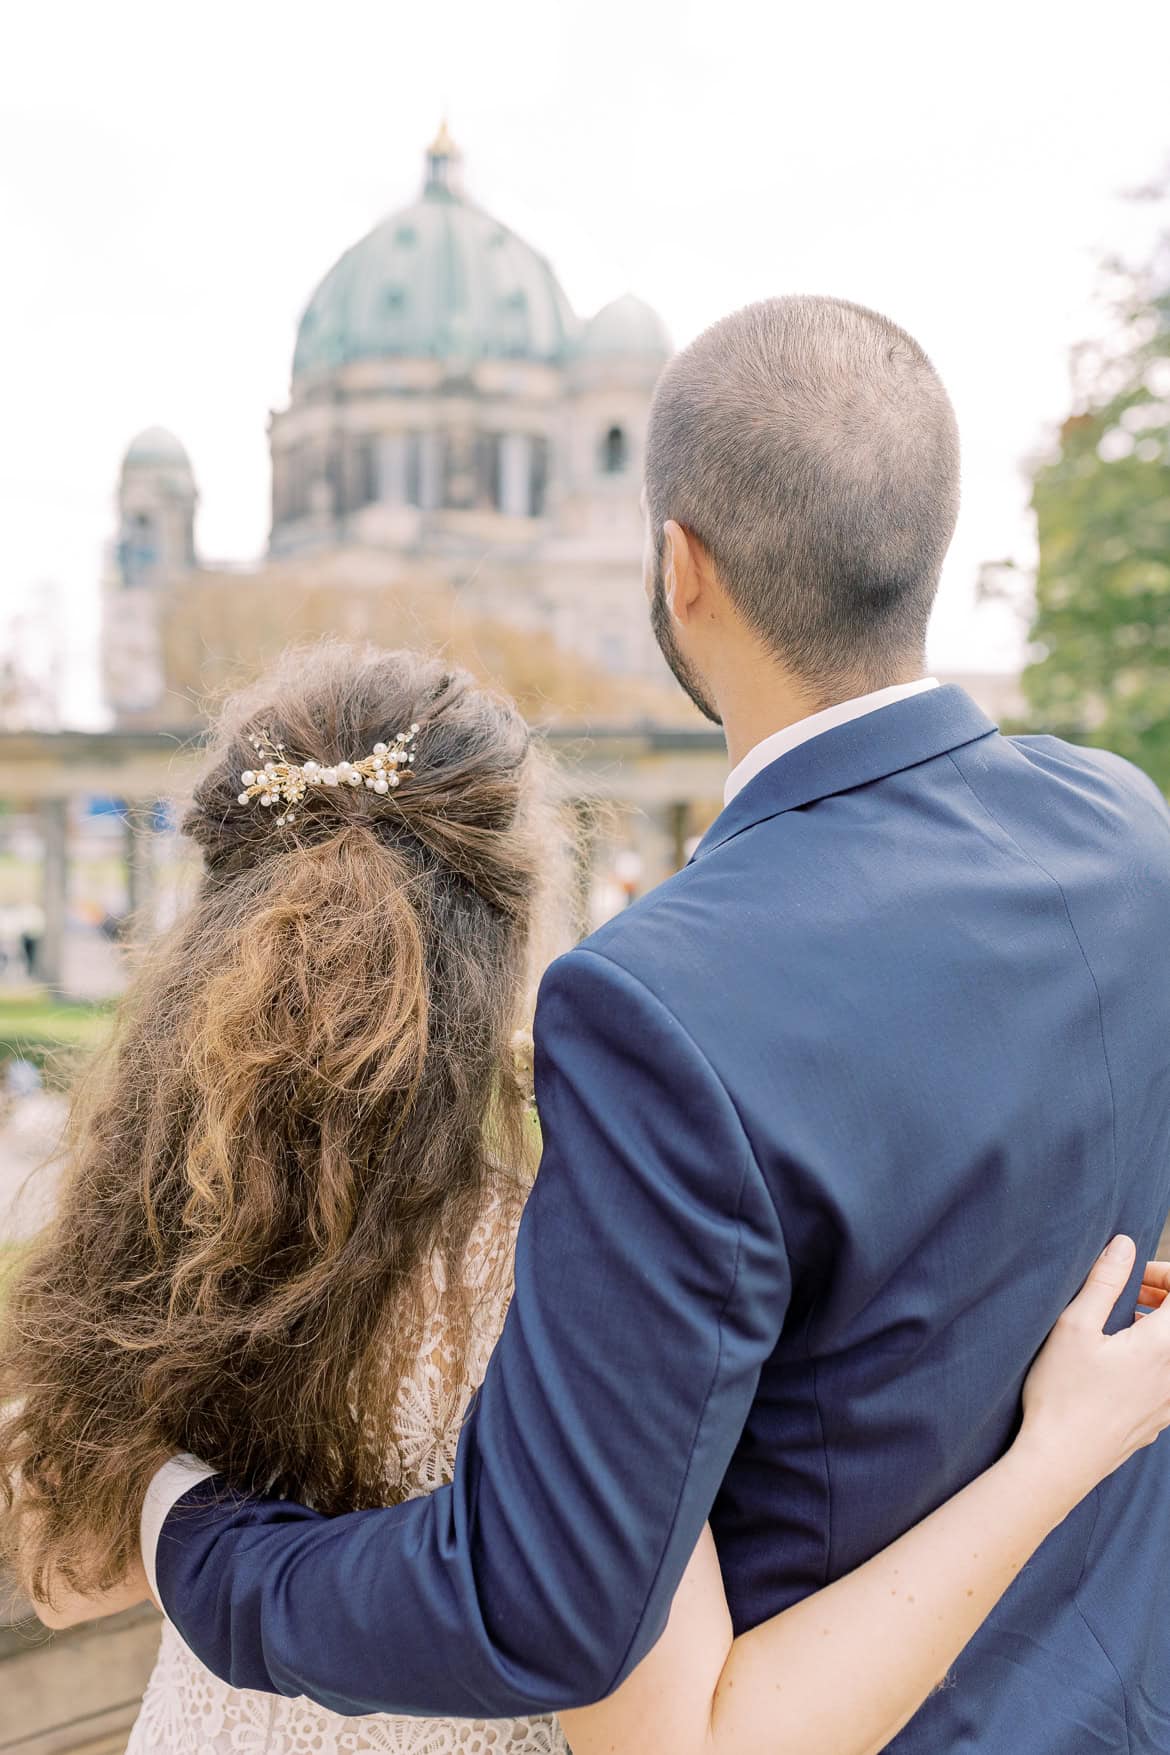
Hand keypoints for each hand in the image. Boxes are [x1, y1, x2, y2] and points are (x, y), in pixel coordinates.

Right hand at [1017, 1237, 1169, 1509]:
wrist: (1061, 1463)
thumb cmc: (1062, 1394)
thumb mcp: (1074, 1327)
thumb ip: (1104, 1281)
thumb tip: (1125, 1245)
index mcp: (1161, 1346)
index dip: (1165, 1274)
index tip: (1135, 1274)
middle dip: (1163, 1297)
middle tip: (1129, 1292)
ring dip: (1160, 1327)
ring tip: (1123, 1324)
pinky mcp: (1160, 1421)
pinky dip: (1158, 1358)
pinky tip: (1121, 1363)